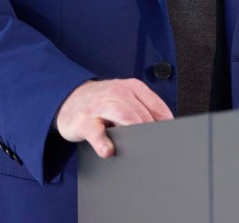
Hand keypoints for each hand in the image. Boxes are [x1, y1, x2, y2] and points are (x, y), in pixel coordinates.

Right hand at [55, 78, 173, 157]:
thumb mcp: (124, 98)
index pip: (154, 104)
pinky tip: (108, 150)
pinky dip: (102, 141)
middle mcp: (117, 92)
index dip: (164, 121)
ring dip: (133, 129)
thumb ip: (143, 109)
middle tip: (156, 145)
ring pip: (123, 115)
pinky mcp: (84, 121)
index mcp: (131, 87)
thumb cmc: (101, 102)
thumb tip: (165, 128)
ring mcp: (100, 105)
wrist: (67, 99)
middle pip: (140, 111)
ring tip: (140, 145)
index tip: (170, 135)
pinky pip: (95, 131)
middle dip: (150, 129)